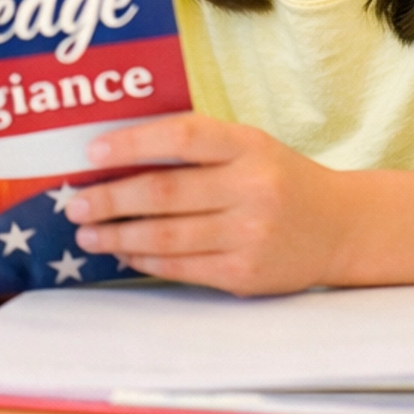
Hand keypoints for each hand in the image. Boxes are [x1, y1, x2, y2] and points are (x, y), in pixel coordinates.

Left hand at [66, 113, 352, 294]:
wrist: (339, 227)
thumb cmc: (278, 178)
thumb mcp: (249, 146)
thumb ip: (197, 147)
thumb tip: (118, 157)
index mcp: (248, 146)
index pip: (182, 138)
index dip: (133, 143)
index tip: (92, 153)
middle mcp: (251, 189)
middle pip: (165, 193)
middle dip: (110, 199)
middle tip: (74, 203)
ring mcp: (249, 235)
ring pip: (167, 236)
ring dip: (119, 236)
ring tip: (88, 233)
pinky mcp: (245, 275)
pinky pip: (182, 267)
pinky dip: (146, 260)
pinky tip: (124, 254)